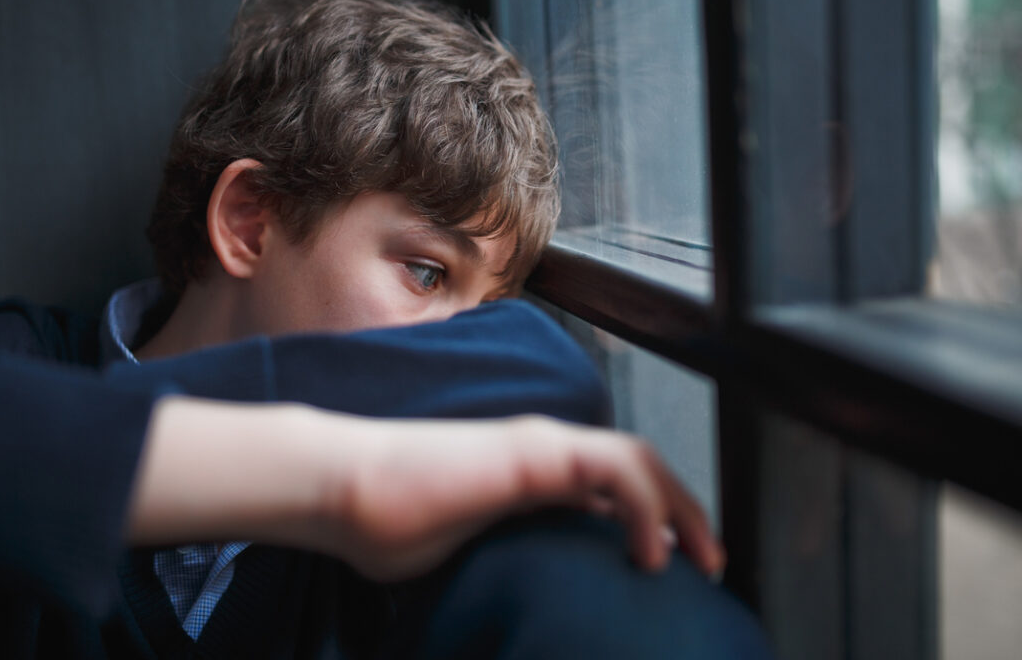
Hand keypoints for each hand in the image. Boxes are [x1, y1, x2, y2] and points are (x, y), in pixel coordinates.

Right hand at [127, 399, 723, 581]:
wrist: (346, 490)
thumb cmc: (389, 527)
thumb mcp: (464, 554)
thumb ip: (504, 563)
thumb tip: (516, 608)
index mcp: (530, 476)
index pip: (611, 487)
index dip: (652, 519)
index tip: (671, 568)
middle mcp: (543, 451)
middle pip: (638, 467)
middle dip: (685, 512)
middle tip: (708, 563)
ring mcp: (540, 446)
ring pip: (639, 459)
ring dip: (681, 506)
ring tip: (700, 558)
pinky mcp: (533, 453)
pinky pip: (615, 468)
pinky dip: (648, 506)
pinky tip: (650, 553)